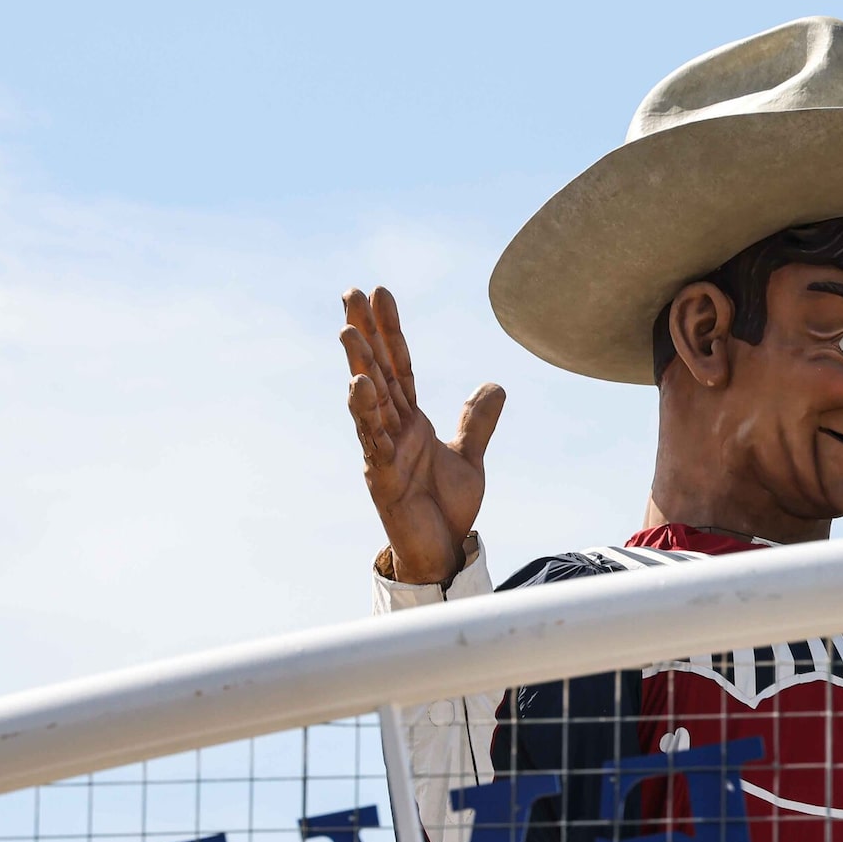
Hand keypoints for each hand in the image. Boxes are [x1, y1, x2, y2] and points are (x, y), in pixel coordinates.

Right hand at [342, 286, 502, 586]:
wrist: (442, 550)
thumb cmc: (445, 506)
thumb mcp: (469, 457)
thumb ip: (476, 422)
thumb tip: (494, 385)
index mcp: (411, 421)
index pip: (400, 365)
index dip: (391, 330)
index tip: (381, 293)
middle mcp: (391, 429)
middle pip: (377, 372)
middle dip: (365, 333)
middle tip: (350, 291)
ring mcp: (381, 450)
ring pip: (368, 401)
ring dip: (358, 366)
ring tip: (348, 332)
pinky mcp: (380, 476)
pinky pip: (371, 440)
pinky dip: (364, 413)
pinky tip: (359, 385)